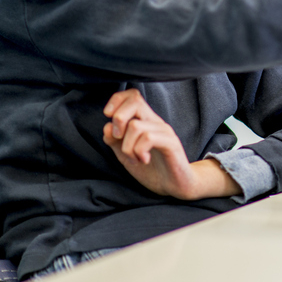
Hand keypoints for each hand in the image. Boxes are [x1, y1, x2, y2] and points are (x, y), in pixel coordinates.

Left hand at [102, 89, 237, 199]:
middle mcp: (155, 121)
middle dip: (118, 119)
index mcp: (144, 121)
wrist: (175, 186)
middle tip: (118, 138)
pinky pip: (147, 138)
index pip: (132, 95)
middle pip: (135, 101)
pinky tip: (144, 160)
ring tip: (134, 158)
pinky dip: (138, 151)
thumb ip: (115, 142)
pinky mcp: (171, 143)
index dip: (116, 100)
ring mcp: (164, 131)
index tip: (108, 116)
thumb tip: (106, 128)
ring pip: (135, 126)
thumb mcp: (126, 156)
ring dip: (127, 146)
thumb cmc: (152, 170)